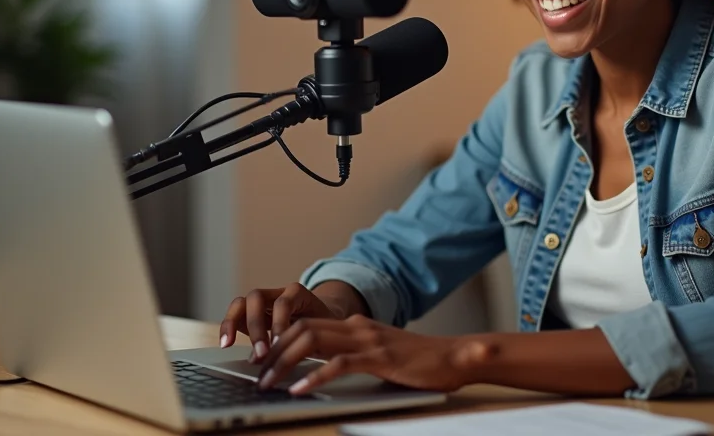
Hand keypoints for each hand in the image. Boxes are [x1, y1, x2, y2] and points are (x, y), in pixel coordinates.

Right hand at [218, 283, 341, 361]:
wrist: (321, 320)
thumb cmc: (324, 327)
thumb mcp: (324, 331)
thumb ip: (311, 340)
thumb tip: (297, 363)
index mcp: (298, 293)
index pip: (284, 303)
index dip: (279, 323)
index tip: (278, 345)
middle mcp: (276, 293)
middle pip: (257, 298)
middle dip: (255, 326)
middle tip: (260, 353)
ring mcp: (261, 302)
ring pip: (241, 303)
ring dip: (234, 323)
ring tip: (228, 344)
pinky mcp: (250, 313)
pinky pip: (234, 314)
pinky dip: (227, 326)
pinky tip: (225, 344)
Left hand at [256, 314, 493, 394]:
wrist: (456, 357)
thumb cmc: (420, 362)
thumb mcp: (381, 353)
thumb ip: (355, 354)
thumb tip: (322, 366)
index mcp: (356, 325)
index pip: (306, 324)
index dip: (279, 340)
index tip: (263, 361)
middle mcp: (358, 327)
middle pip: (302, 328)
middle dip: (273, 351)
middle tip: (257, 374)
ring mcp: (368, 340)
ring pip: (313, 341)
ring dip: (285, 362)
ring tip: (269, 383)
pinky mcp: (380, 358)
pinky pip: (339, 364)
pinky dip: (315, 377)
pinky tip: (300, 390)